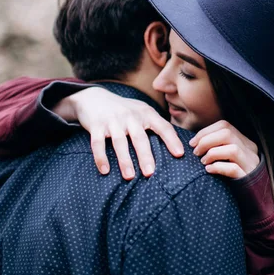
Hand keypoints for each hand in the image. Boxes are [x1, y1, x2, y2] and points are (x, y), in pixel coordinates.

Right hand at [67, 87, 183, 179]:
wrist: (94, 98)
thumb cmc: (124, 111)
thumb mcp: (141, 112)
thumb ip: (156, 125)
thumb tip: (177, 148)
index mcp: (145, 113)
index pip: (162, 126)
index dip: (171, 140)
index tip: (179, 155)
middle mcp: (130, 116)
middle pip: (139, 137)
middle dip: (145, 156)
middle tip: (150, 173)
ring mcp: (112, 120)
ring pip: (119, 142)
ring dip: (124, 160)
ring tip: (129, 177)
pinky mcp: (96, 125)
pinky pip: (97, 143)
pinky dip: (101, 157)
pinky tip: (105, 171)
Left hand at [189, 120, 258, 178]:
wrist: (252, 199)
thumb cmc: (233, 177)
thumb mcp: (227, 158)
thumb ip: (217, 147)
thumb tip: (194, 142)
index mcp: (244, 142)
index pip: (225, 126)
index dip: (205, 132)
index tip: (192, 143)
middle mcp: (250, 150)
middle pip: (227, 133)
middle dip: (206, 141)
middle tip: (195, 152)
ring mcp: (251, 164)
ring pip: (232, 149)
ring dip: (212, 153)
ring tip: (202, 162)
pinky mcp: (248, 179)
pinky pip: (233, 169)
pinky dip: (218, 167)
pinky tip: (209, 170)